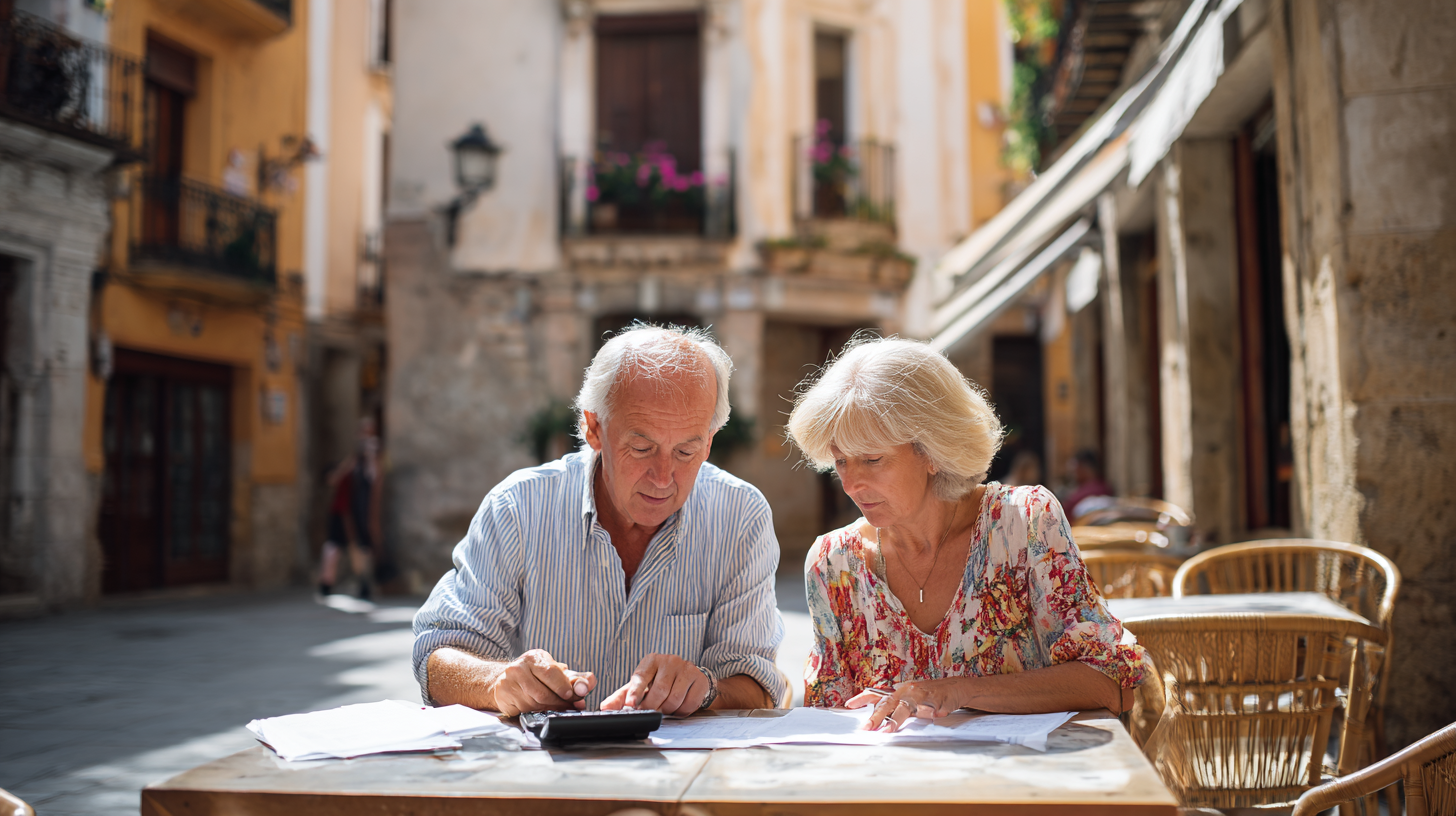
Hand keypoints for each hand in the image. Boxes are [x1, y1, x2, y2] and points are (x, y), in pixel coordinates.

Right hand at [487, 649, 595, 716]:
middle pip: (543, 693)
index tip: (572, 695)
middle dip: (559, 702)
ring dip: (548, 709)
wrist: (506, 680)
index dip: (563, 686)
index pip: (551, 672)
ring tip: (556, 707)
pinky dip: (534, 712)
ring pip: (534, 704)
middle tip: (570, 706)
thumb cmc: (536, 676)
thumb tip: (590, 682)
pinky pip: (523, 710)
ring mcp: (508, 683)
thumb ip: (574, 677)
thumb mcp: (555, 672)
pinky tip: (538, 708)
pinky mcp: (503, 697)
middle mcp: (518, 668)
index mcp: (533, 658)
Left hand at [599, 653, 709, 715]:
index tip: (630, 706)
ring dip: (667, 710)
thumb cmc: (658, 682)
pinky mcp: (699, 678)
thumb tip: (605, 708)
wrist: (687, 677)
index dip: (635, 693)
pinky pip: (689, 703)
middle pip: (659, 691)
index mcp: (651, 661)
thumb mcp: (639, 687)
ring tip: (664, 708)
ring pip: (674, 698)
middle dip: (653, 706)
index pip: (641, 677)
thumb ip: (621, 697)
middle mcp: (670, 660)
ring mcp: (686, 668)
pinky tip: (677, 707)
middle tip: (650, 711)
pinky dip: (681, 711)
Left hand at [847, 679, 967, 732]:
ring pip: (906, 707)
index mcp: (900, 690)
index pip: (877, 693)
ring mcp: (922, 695)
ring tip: (888, 730)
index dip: (863, 698)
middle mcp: (908, 690)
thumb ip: (896, 706)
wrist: (955, 688)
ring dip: (896, 720)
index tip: (849, 705)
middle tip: (867, 728)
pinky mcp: (937, 701)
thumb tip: (877, 718)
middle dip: (876, 717)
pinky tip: (932, 716)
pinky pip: (931, 709)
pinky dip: (931, 714)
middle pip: (888, 703)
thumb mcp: (910, 697)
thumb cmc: (930, 694)